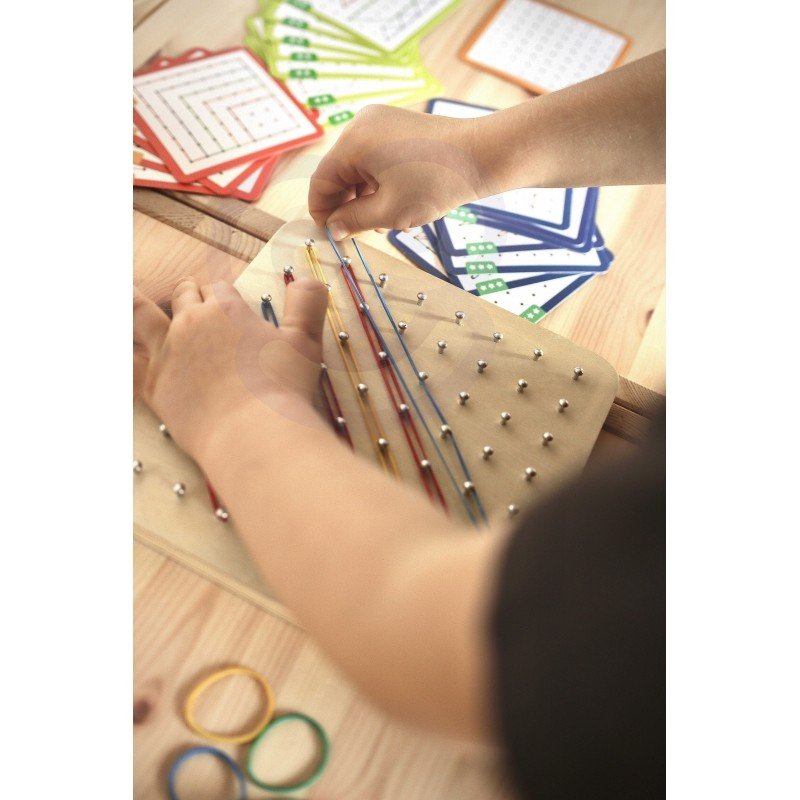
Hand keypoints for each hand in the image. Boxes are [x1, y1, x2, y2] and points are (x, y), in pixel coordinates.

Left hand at [133, 277, 328, 460]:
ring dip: (132, 300)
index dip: (225, 295)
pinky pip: (126, 362)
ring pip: (141, 315)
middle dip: (189, 292)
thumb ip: (308, 303)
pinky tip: (115, 346)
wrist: (253, 434)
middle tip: (190, 292)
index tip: (230, 304)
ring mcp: (166, 353)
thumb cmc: (282, 389)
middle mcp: (191, 323)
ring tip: (122, 290)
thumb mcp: (306, 341)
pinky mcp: (152, 385)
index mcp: (226, 310)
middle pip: (184, 296)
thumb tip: (308, 277)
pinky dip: (119, 351)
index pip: (220, 289)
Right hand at [308, 104, 485, 239]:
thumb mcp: (389, 211)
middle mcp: (362, 125)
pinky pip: (376, 157)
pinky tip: (392, 203)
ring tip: (380, 222)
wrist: (481, 155)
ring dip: (363, 196)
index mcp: (353, 142)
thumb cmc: (437, 181)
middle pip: (339, 172)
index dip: (322, 212)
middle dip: (346, 204)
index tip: (331, 234)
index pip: (321, 181)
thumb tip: (333, 229)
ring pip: (358, 167)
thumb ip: (354, 221)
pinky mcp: (398, 125)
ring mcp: (381, 122)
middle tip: (357, 233)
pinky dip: (378, 181)